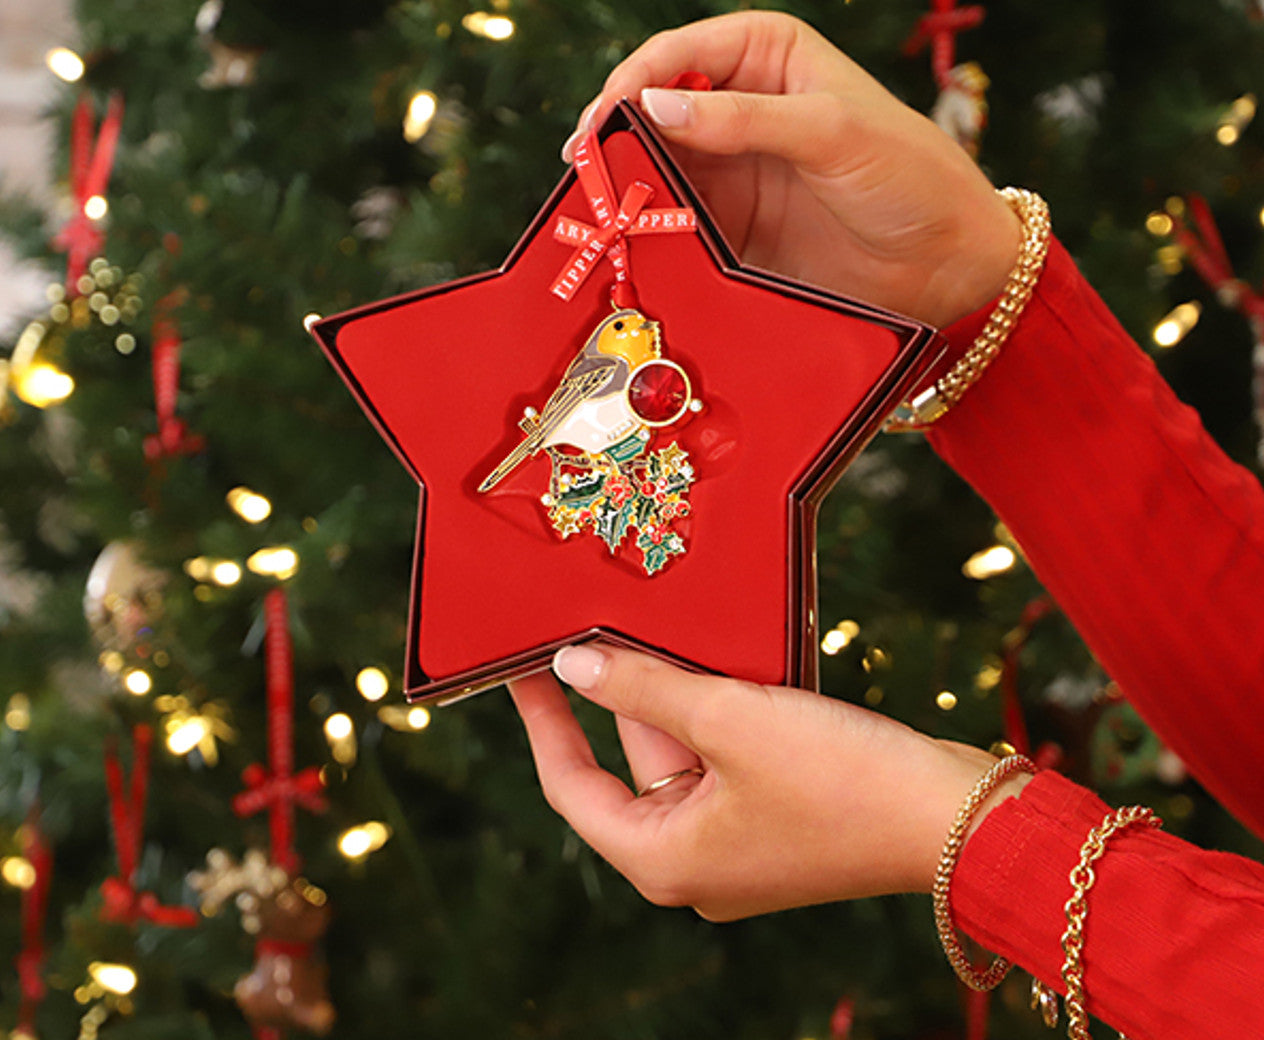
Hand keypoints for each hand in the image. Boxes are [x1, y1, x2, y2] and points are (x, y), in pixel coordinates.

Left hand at [510, 645, 1024, 921]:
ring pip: (682, 750)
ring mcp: (739, 838)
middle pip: (630, 762)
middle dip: (623, 691)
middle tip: (598, 619)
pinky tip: (717, 653)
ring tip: (658, 623)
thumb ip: (644, 688)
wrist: (956, 816)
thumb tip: (573, 665)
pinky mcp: (777, 813)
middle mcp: (695, 857)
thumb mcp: (728, 720)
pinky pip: (724, 752)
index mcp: (664, 858)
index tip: (521, 667)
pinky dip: (716, 706)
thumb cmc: (840, 780)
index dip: (543, 722)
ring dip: (675, 692)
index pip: (571, 787)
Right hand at [563, 12, 1018, 327]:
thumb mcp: (830, 131)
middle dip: (616, 135)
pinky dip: (648, 228)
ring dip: (626, 185)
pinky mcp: (731, 226)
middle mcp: (740, 105)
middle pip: (654, 109)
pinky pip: (675, 219)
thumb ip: (741, 118)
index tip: (602, 119)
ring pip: (657, 167)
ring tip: (595, 209)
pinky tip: (627, 241)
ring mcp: (732, 169)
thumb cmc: (909, 175)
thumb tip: (652, 104)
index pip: (679, 52)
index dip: (634, 79)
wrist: (950, 266)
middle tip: (581, 169)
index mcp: (768, 55)